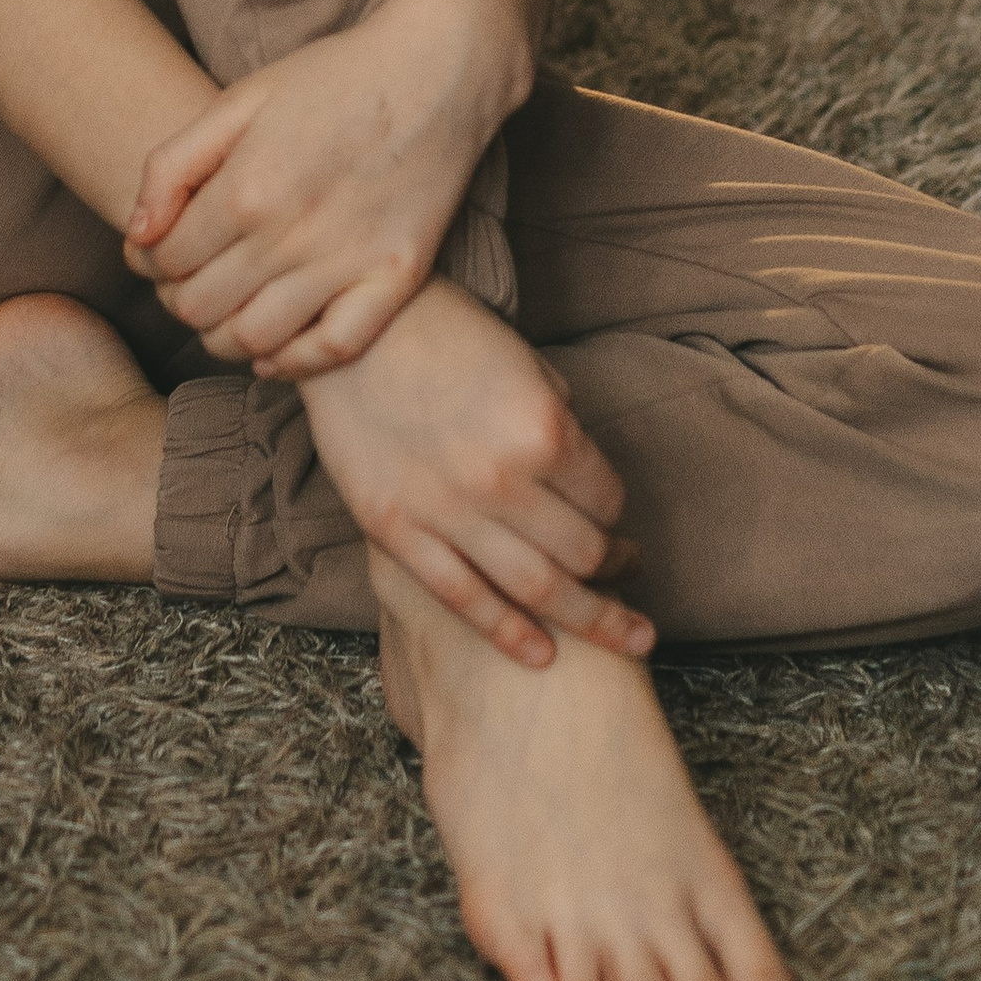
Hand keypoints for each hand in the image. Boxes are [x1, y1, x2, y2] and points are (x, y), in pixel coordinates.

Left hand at [123, 0, 526, 375]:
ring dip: (224, 335)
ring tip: (228, 306)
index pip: (165, 262)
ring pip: (255, 341)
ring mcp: (348, 263)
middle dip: (179, 297)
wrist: (435, 69)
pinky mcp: (395, 278)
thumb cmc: (333, 78)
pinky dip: (294, 362)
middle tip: (192, 276)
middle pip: (199, 308)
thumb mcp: (239, 100)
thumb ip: (172, 166)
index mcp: (246, 188)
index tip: (162, 248)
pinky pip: (333, 349)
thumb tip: (137, 237)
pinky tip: (275, 347)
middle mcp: (292, 235)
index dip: (150, 261)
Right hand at [301, 277, 649, 672]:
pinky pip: (463, 598)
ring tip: (621, 636)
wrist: (353, 324)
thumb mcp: (526, 362)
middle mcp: (503, 478)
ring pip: (537, 590)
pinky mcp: (397, 530)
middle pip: (584, 553)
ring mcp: (447, 511)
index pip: (607, 499)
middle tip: (628, 574)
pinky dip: (509, 634)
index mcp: (542, 428)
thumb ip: (558, 421)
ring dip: (590, 618)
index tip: (618, 522)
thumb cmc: (445, 331)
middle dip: (616, 570)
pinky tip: (542, 655)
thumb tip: (580, 473)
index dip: (618, 515)